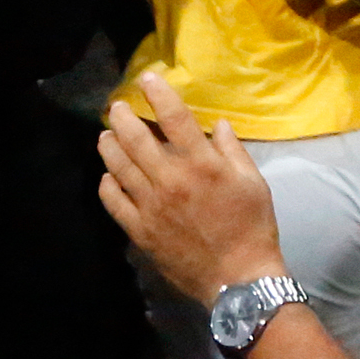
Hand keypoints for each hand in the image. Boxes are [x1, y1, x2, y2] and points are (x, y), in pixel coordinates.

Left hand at [98, 72, 285, 304]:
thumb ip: (232, 150)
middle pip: (136, 139)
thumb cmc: (252, 227)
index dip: (158, 94)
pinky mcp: (141, 231)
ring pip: (119, 167)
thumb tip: (216, 124)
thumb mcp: (254, 183)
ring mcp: (152, 207)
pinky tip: (107, 177)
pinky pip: (115, 203)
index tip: (146, 79)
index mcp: (202, 164)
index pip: (174, 118)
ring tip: (105, 135)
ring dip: (109, 146)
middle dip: (122, 117)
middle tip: (117, 107)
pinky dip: (107, 185)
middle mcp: (171, 180)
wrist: (240, 279)